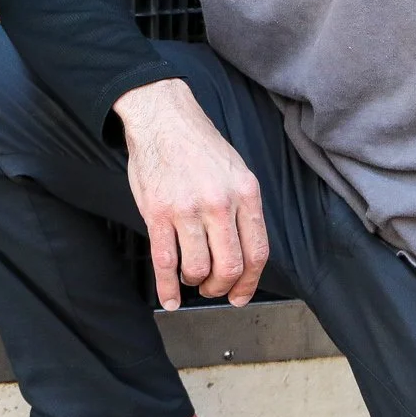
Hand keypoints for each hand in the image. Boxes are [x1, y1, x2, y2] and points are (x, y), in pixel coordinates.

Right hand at [112, 78, 267, 308]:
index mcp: (246, 193)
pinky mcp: (158, 213)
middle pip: (230, 267)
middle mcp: (220, 204)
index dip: (250, 282)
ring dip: (195, 283)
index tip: (240, 294)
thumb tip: (243, 249)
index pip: (257, 252)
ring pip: (198, 268)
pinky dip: (167, 287)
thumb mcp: (236, 170)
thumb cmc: (198, 144)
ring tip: (190, 279)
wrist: (162, 118)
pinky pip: (165, 261)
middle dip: (222, 287)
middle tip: (213, 289)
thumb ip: (243, 208)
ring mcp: (188, 210)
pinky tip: (169, 298)